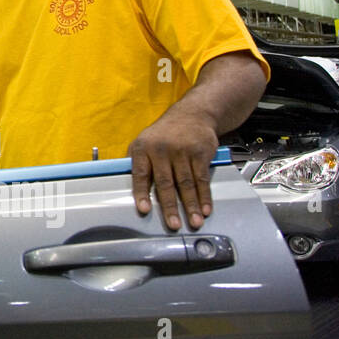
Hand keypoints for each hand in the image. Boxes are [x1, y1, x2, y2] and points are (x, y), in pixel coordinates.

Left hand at [129, 110, 216, 230]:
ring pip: (186, 184)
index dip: (142, 193)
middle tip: (173, 224)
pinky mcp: (200, 153)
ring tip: (193, 222)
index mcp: (143, 148)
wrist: (192, 114)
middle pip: (165, 183)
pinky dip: (204, 196)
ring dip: (191, 206)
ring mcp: (182, 151)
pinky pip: (202, 178)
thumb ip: (138, 164)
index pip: (140, 174)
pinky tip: (206, 208)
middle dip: (170, 207)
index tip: (144, 209)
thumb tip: (132, 189)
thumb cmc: (165, 133)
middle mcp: (161, 149)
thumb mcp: (144, 141)